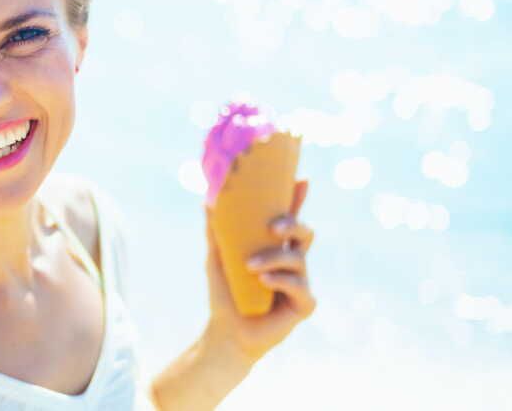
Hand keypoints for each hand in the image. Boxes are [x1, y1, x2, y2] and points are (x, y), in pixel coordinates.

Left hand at [203, 180, 315, 364]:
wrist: (228, 332)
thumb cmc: (226, 294)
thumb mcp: (218, 259)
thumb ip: (216, 232)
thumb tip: (207, 200)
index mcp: (276, 248)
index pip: (289, 219)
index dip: (298, 199)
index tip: (301, 179)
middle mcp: (292, 262)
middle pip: (304, 233)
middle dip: (293, 224)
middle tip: (271, 226)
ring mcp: (301, 282)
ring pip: (297, 259)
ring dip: (273, 259)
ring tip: (249, 267)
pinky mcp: (304, 304)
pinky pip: (299, 286)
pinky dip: (280, 281)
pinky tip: (264, 281)